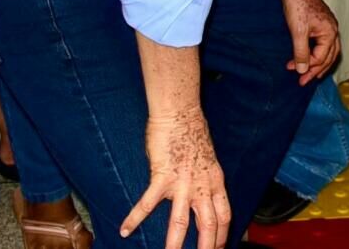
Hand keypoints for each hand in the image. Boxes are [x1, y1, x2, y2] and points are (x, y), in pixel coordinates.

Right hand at [119, 108, 227, 247]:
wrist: (179, 113)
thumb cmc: (192, 131)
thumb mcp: (209, 158)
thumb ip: (207, 178)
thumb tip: (204, 192)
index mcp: (215, 181)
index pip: (224, 215)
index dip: (223, 235)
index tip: (220, 248)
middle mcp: (202, 186)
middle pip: (208, 225)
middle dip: (207, 247)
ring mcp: (182, 183)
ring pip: (181, 222)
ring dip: (175, 244)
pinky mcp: (162, 176)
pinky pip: (147, 203)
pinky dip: (134, 218)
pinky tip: (125, 230)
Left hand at [271, 0, 339, 84]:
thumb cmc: (297, 5)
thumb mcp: (298, 32)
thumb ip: (301, 53)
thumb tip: (302, 69)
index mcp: (330, 32)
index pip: (321, 57)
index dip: (308, 67)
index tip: (294, 73)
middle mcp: (332, 29)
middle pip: (328, 56)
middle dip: (315, 70)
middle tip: (302, 80)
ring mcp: (327, 25)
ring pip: (327, 50)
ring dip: (317, 62)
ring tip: (307, 72)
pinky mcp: (320, 22)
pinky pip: (322, 43)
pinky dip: (315, 52)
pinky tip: (308, 55)